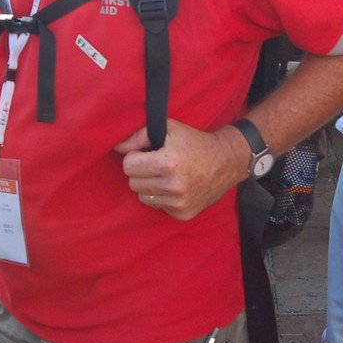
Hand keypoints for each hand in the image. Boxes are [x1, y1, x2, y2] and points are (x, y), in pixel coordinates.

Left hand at [114, 119, 249, 220]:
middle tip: (157, 164)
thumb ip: (139, 135)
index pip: (128, 166)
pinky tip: (176, 187)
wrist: (225, 162)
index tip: (147, 153)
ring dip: (150, 186)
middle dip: (141, 172)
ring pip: (142, 196)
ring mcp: (179, 202)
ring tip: (167, 175)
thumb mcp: (169, 129)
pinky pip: (157, 206)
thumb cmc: (194, 142)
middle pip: (133, 183)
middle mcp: (174, 186)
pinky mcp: (183, 214)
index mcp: (169, 163)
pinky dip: (162, 197)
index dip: (135, 157)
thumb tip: (117, 146)